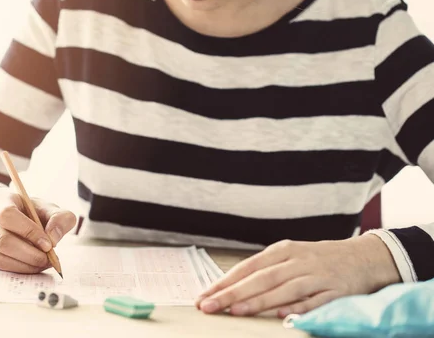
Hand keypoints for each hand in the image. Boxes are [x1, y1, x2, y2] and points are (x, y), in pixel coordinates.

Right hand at [0, 187, 76, 272]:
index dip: (28, 231)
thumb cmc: (32, 212)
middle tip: (49, 259)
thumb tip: (53, 238)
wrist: (14, 216)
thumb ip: (59, 218)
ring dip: (24, 265)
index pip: (7, 215)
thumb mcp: (49, 208)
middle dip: (29, 254)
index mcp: (0, 200)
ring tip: (43, 263)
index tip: (48, 244)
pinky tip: (33, 266)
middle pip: (2, 240)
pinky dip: (18, 270)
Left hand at [195, 235, 400, 317]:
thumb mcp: (290, 257)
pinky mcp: (336, 291)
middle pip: (261, 278)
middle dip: (232, 293)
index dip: (224, 281)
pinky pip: (314, 302)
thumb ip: (265, 271)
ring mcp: (317, 275)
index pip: (247, 267)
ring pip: (283, 289)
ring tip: (236, 311)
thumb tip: (231, 288)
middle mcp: (297, 261)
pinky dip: (297, 309)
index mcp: (283, 250)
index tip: (203, 295)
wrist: (365, 257)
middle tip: (209, 306)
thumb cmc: (318, 260)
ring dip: (259, 301)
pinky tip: (280, 316)